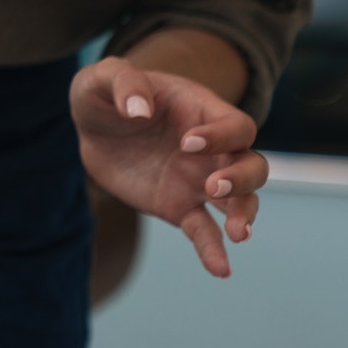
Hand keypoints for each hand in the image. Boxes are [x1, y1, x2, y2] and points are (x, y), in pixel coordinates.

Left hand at [72, 56, 266, 278]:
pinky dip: (214, 250)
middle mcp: (212, 150)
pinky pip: (205, 231)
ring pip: (241, 200)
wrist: (95, 127)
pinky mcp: (179, 206)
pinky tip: (221, 270)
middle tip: (213, 185)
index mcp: (203, 112)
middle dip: (242, 178)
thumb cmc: (108, 94)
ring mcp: (199, 180)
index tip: (186, 143)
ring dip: (244, 214)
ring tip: (237, 232)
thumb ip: (124, 83)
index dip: (220, 135)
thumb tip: (138, 110)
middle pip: (253, 165)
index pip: (235, 126)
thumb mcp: (103, 77)